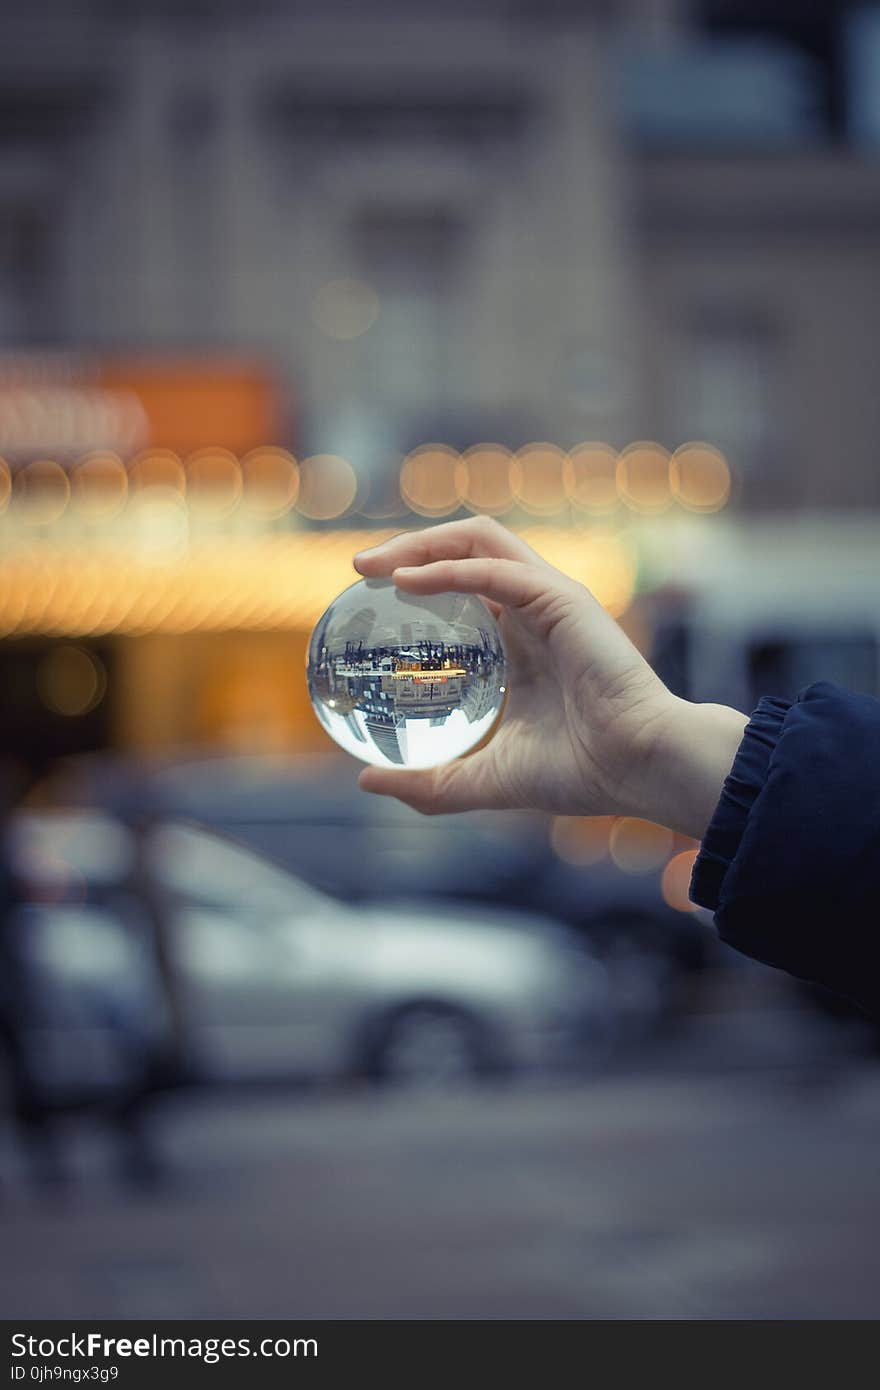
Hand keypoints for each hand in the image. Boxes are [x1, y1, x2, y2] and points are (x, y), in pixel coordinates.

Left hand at [353, 518, 745, 837]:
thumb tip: (365, 780)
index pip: (460, 591)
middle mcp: (532, 611)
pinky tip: (406, 582)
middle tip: (357, 570)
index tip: (366, 602)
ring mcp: (548, 599)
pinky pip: (494, 568)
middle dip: (408, 548)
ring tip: (372, 565)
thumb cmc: (581, 773)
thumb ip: (429, 782)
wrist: (639, 770)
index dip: (414, 584)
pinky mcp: (561, 598)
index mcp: (520, 643)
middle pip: (463, 551)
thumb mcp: (485, 779)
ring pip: (478, 539)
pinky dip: (447, 570)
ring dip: (421, 542)